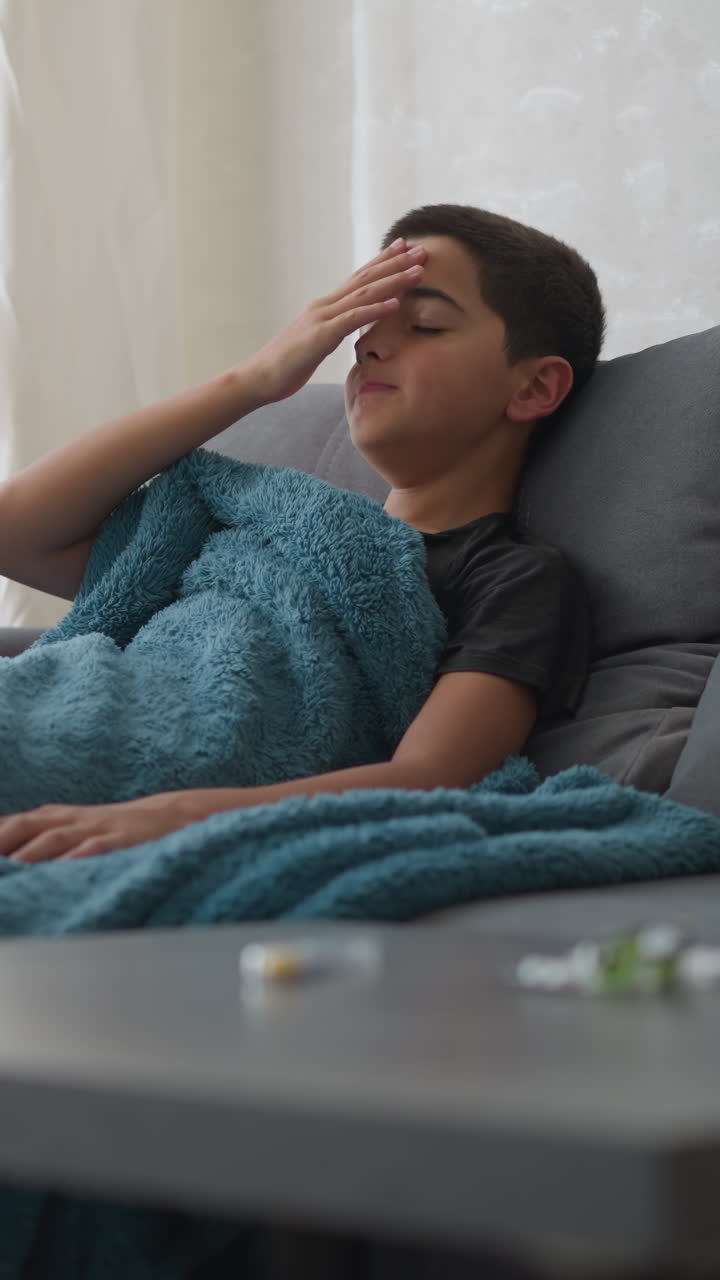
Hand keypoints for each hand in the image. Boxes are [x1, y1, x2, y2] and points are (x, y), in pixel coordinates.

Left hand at [0, 792, 195, 863]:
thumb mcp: (70, 830)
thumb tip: (8, 858)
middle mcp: (71, 820)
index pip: (12, 824)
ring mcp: (96, 829)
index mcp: (55, 818)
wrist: (167, 817)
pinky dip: (80, 857)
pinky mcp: (122, 840)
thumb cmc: (110, 830)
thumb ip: (37, 840)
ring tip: (13, 867)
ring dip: (31, 852)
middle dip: (1, 840)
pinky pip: (98, 848)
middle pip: (27, 825)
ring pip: (57, 837)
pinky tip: (66, 868)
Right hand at [248, 238, 426, 402]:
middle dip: (396, 263)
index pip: (359, 279)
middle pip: (366, 279)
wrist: (259, 378)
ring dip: (394, 281)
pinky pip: (352, 320)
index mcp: (325, 307)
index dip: (382, 262)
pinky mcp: (321, 336)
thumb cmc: (286, 366)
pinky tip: (395, 304)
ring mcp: (322, 318)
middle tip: (422, 249)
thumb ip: (333, 331)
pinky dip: (375, 310)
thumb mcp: (317, 344)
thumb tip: (348, 328)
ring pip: (364, 294)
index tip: (403, 248)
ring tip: (419, 270)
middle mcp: (325, 306)